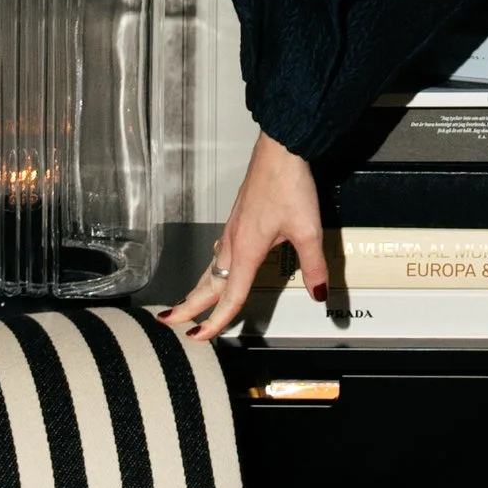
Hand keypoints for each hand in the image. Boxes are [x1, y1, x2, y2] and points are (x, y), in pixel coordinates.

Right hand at [162, 132, 328, 341]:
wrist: (279, 150)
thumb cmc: (288, 184)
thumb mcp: (308, 231)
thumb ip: (313, 266)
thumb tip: (318, 293)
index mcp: (245, 251)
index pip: (229, 297)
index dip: (214, 321)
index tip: (199, 337)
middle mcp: (233, 242)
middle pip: (207, 284)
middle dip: (188, 305)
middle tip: (170, 321)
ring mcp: (232, 229)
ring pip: (210, 267)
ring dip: (198, 288)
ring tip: (188, 301)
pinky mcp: (237, 218)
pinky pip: (219, 251)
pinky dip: (211, 267)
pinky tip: (217, 265)